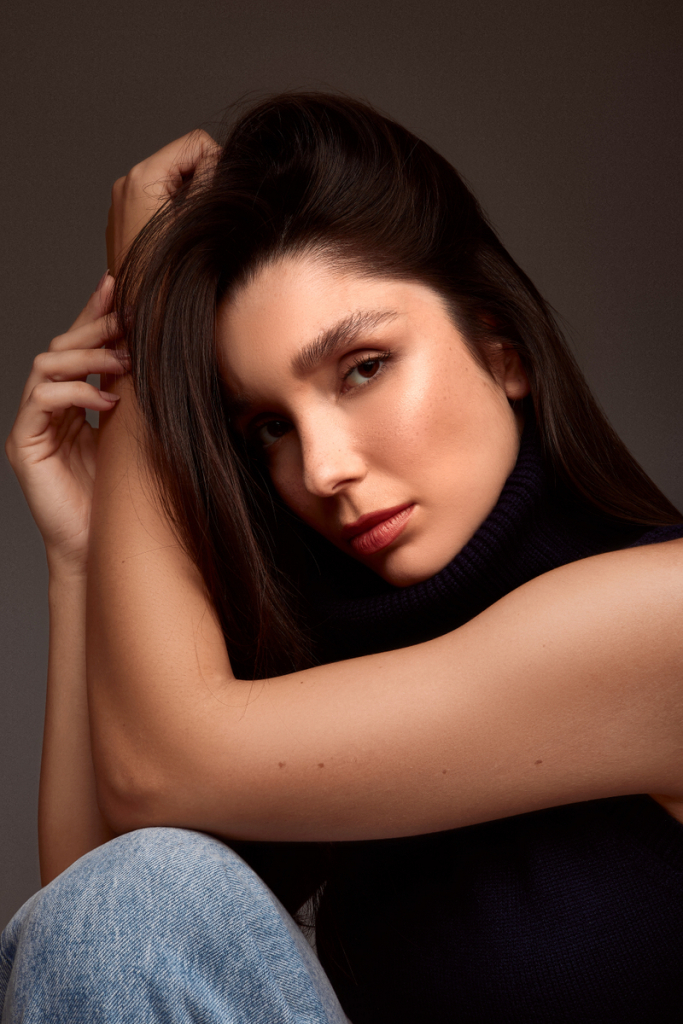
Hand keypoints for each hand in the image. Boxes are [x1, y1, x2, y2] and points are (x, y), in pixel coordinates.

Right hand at [5, 275, 129, 574]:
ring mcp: (33, 425)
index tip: (117, 285)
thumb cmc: (122, 497)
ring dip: (87, 357)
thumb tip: (164, 359)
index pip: (79, 346)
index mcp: (74, 402)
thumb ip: (137, 398)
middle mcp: (49, 408)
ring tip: (123, 364)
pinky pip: (40, 400)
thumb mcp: (136, 435)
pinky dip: (74, 392)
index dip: (94, 313)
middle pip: (60, 347)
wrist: (101, 548)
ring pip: (46, 365)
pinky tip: (106, 399)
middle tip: (126, 323)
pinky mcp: (24, 445)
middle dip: (93, 329)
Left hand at [106, 129, 219, 273]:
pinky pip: (158, 202)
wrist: (138, 322)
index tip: (219, 202)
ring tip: (191, 236)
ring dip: (190, 202)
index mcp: (141, 178)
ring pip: (173, 183)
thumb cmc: (167, 280)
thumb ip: (211, 182)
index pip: (196, 144)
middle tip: (206, 223)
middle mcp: (126, 184)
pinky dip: (174, 215)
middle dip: (202, 185)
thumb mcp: (199, 223)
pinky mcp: (124, 221)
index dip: (218, 167)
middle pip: (183, 162)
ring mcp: (122, 203)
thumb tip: (221, 161)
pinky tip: (176, 244)